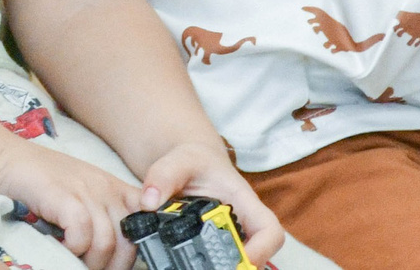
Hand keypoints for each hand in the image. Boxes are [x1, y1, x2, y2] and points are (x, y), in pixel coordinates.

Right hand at [0, 139, 145, 269]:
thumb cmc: (36, 181)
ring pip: (107, 242)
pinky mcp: (64, 195)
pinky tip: (60, 246)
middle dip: (114, 265)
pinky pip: (82, 234)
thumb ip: (100, 211)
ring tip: (74, 261)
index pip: (147, 218)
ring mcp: (85, 190)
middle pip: (128, 240)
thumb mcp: (78, 191)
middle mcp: (105, 187)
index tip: (122, 260)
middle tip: (95, 269)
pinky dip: (73, 248)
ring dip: (91, 261)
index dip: (143, 244)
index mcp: (113, 186)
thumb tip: (114, 250)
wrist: (1, 158)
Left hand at [137, 141, 286, 269]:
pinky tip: (181, 262)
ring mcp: (226, 237)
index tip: (243, 259)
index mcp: (245, 203)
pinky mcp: (209, 244)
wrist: (187, 165)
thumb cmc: (193, 161)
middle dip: (236, 266)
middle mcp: (241, 225)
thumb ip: (163, 176)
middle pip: (254, 256)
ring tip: (190, 265)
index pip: (270, 231)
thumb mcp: (179, 160)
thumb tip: (149, 202)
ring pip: (233, 261)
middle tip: (207, 267)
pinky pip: (211, 259)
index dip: (263, 249)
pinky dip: (199, 263)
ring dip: (217, 265)